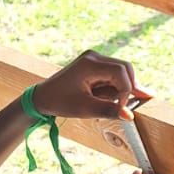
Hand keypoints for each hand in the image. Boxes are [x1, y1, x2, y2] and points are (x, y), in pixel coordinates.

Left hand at [32, 51, 150, 122]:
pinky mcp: (93, 64)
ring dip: (123, 87)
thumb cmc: (60, 102)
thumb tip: (130, 116)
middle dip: (129, 87)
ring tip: (116, 103)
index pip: (121, 72)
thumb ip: (108, 110)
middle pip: (125, 68)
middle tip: (129, 105)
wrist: (43, 97)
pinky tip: (114, 98)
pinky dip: (116, 85)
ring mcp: (94, 58)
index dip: (126, 91)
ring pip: (121, 70)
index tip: (121, 108)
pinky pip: (113, 73)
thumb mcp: (84, 109)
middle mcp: (94, 56)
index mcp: (90, 64)